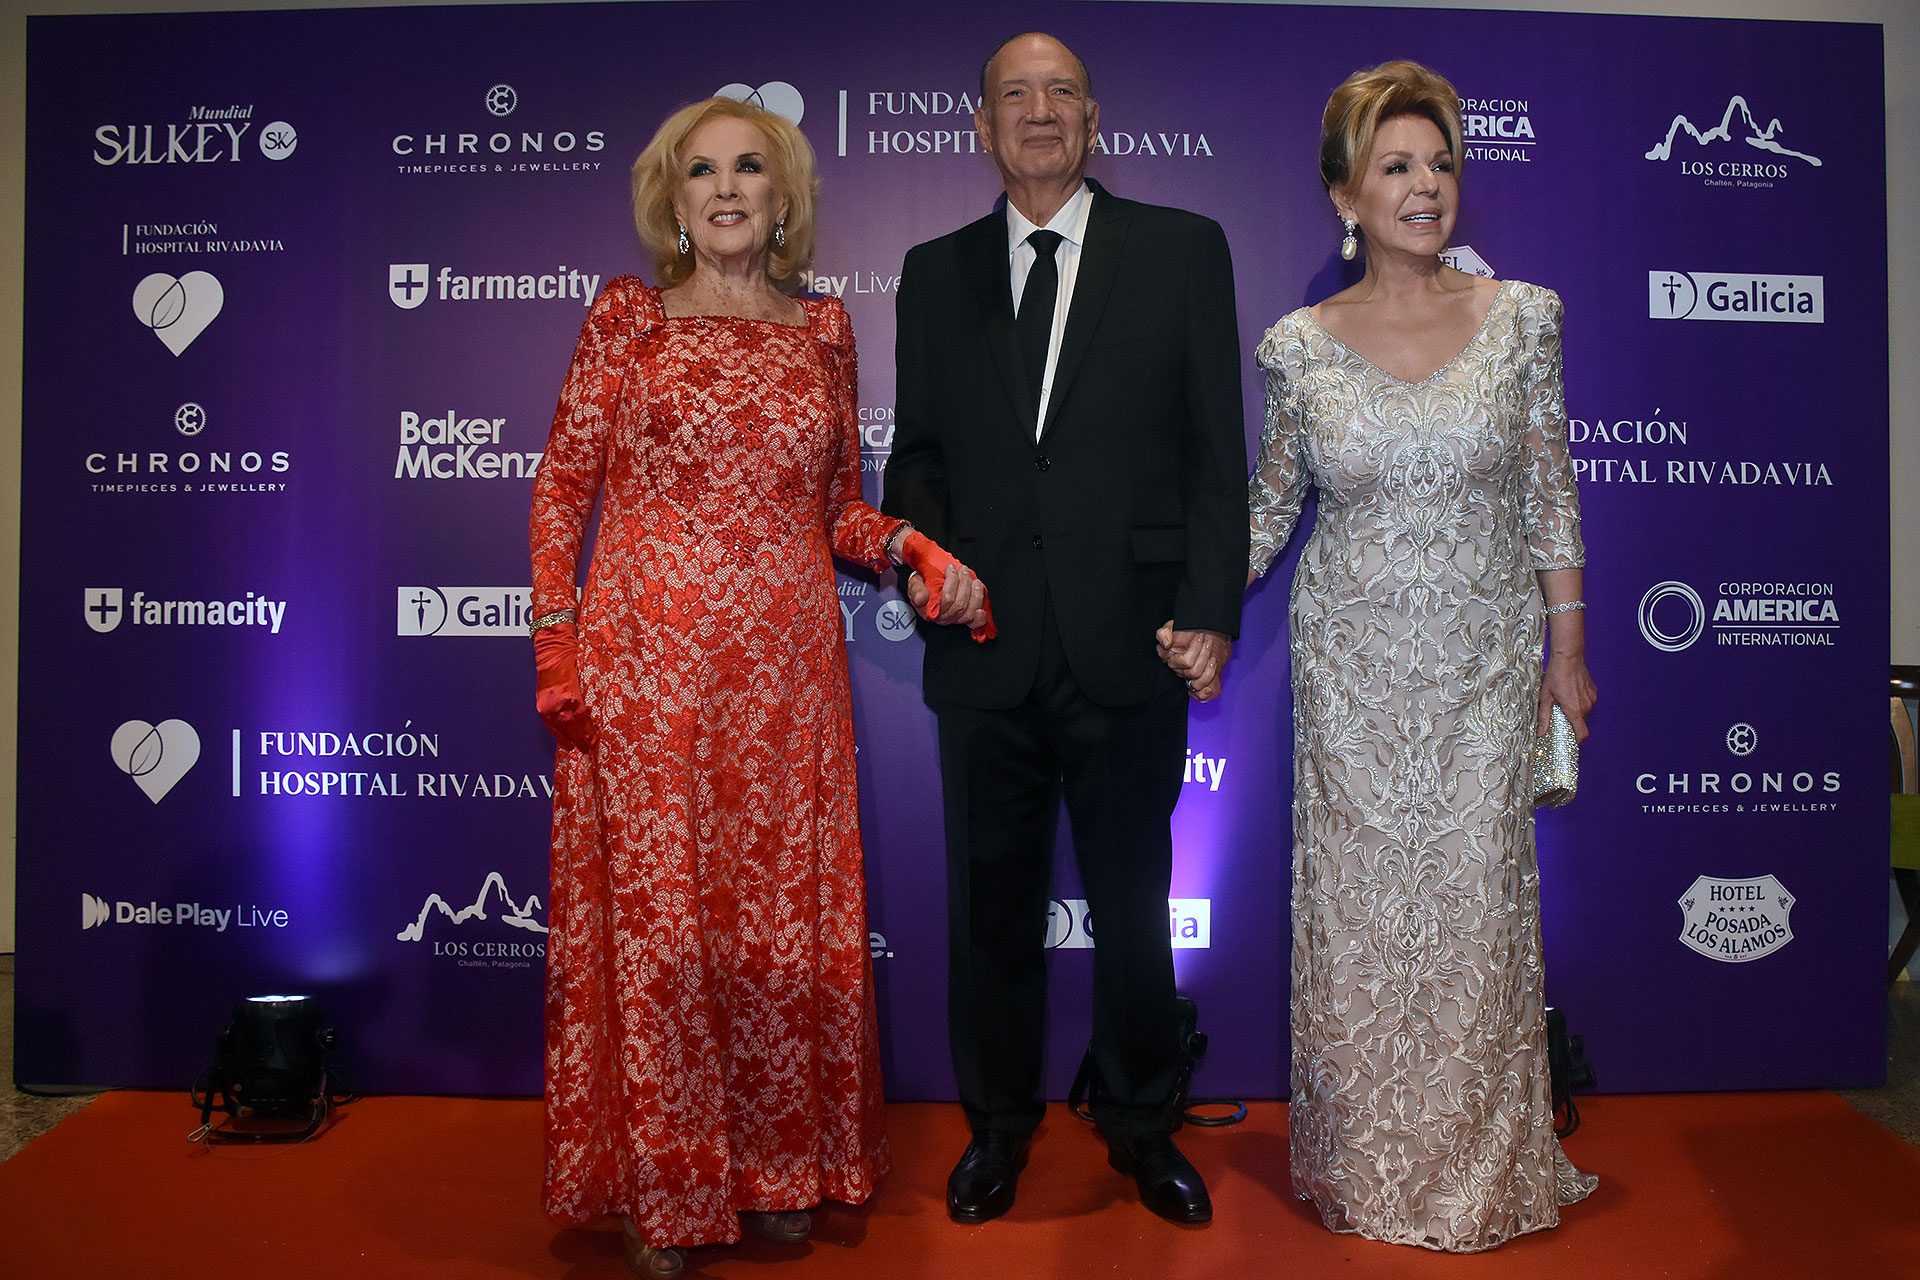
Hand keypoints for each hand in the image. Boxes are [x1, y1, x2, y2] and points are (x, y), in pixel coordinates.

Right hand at [533, 621, 596, 751]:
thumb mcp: (587, 676)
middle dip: (579, 740)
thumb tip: (600, 711)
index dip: (588, 734)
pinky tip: (561, 738)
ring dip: (566, 739)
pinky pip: (547, 722)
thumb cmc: (574, 656)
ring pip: (557, 728)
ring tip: (575, 748)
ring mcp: (546, 703)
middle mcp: (556, 701)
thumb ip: (590, 695)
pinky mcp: (540, 702)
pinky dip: (555, 731)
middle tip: (587, 750)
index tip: (594, 743)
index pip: (581, 720)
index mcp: (570, 694)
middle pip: (569, 728)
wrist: (553, 646)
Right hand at [899, 532, 995, 641]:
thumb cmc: (923, 585)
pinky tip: (981, 610)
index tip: (950, 568)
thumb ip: (916, 590)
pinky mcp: (966, 618)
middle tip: (962, 570)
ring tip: (972, 579)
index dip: (952, 582)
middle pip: (960, 605)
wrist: (928, 585)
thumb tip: (920, 598)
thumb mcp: (915, 584)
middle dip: (964, 583)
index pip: (946, 600)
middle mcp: (944, 617)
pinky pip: (975, 623)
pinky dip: (980, 617)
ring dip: (974, 592)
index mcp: (931, 611)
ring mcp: (955, 618)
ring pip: (969, 611)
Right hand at [1156, 622, 1229, 702]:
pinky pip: (1200, 695)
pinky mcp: (1201, 682)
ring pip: (1198, 682)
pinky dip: (1205, 693)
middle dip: (1204, 655)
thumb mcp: (1173, 626)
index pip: (1185, 662)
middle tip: (1208, 643)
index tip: (1200, 637)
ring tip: (1213, 657)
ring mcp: (1190, 677)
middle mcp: (1180, 670)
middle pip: (1193, 672)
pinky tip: (1210, 685)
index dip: (1195, 650)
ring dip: (1209, 670)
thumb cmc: (1191, 629)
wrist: (1209, 632)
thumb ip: (1164, 633)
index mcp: (1172, 659)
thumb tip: (1166, 644)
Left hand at [1538, 652, 1595, 740]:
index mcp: (1574, 709)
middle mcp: (1586, 706)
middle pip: (1580, 722)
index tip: (1569, 741)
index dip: (1576, 740)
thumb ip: (1544, 717)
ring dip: (1574, 710)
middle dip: (1570, 721)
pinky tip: (1570, 692)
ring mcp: (1592, 698)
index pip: (1582, 734)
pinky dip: (1579, 702)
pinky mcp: (1594, 692)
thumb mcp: (1545, 697)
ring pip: (1583, 712)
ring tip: (1563, 699)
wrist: (1569, 657)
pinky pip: (1587, 702)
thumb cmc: (1555, 675)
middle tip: (1559, 713)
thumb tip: (1541, 732)